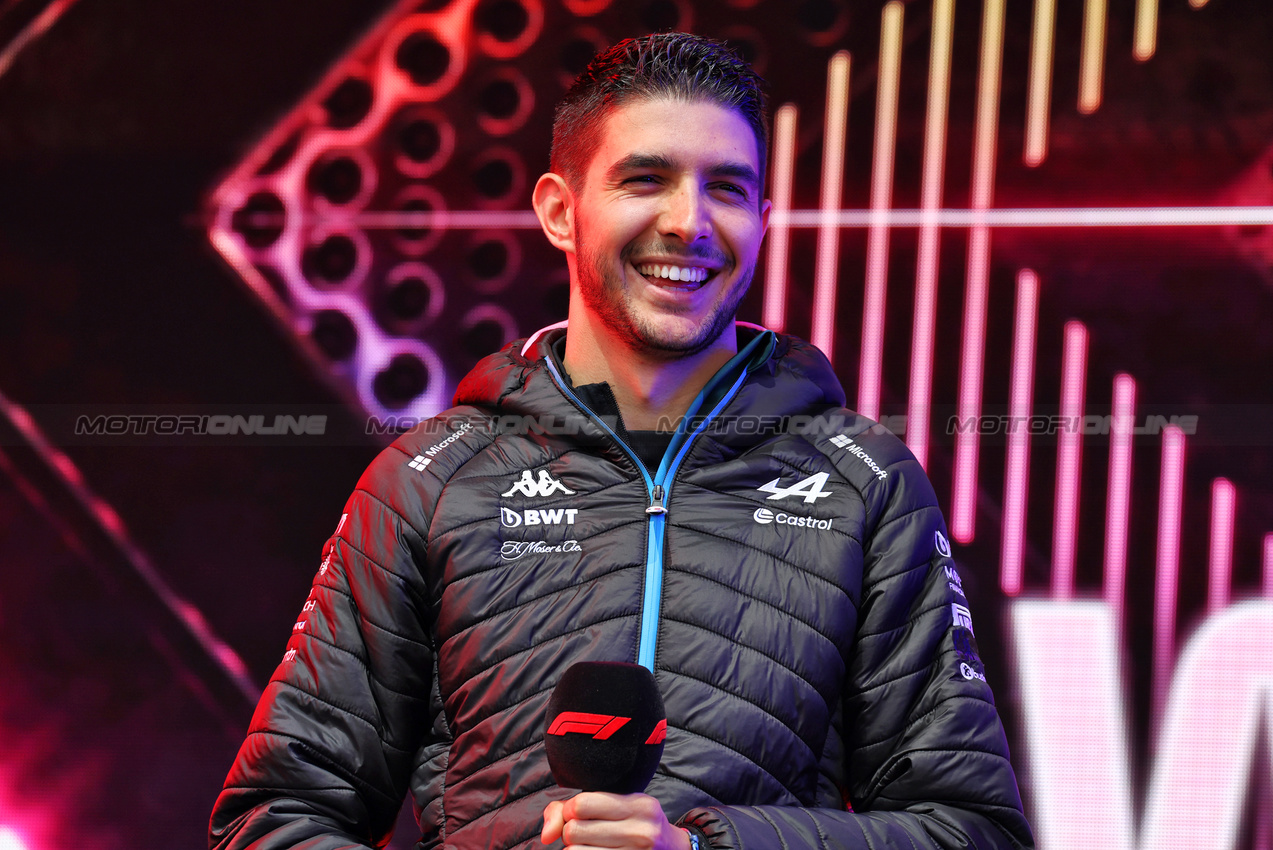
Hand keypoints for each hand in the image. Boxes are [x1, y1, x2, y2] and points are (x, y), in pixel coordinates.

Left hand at [541, 792, 689, 848]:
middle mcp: (640, 831)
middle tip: (583, 834)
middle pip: (574, 830)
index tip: (577, 814)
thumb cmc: (637, 825)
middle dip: (570, 832)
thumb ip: (575, 808)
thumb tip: (546, 835)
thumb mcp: (620, 806)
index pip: (582, 804)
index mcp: (639, 805)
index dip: (570, 810)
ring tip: (588, 846)